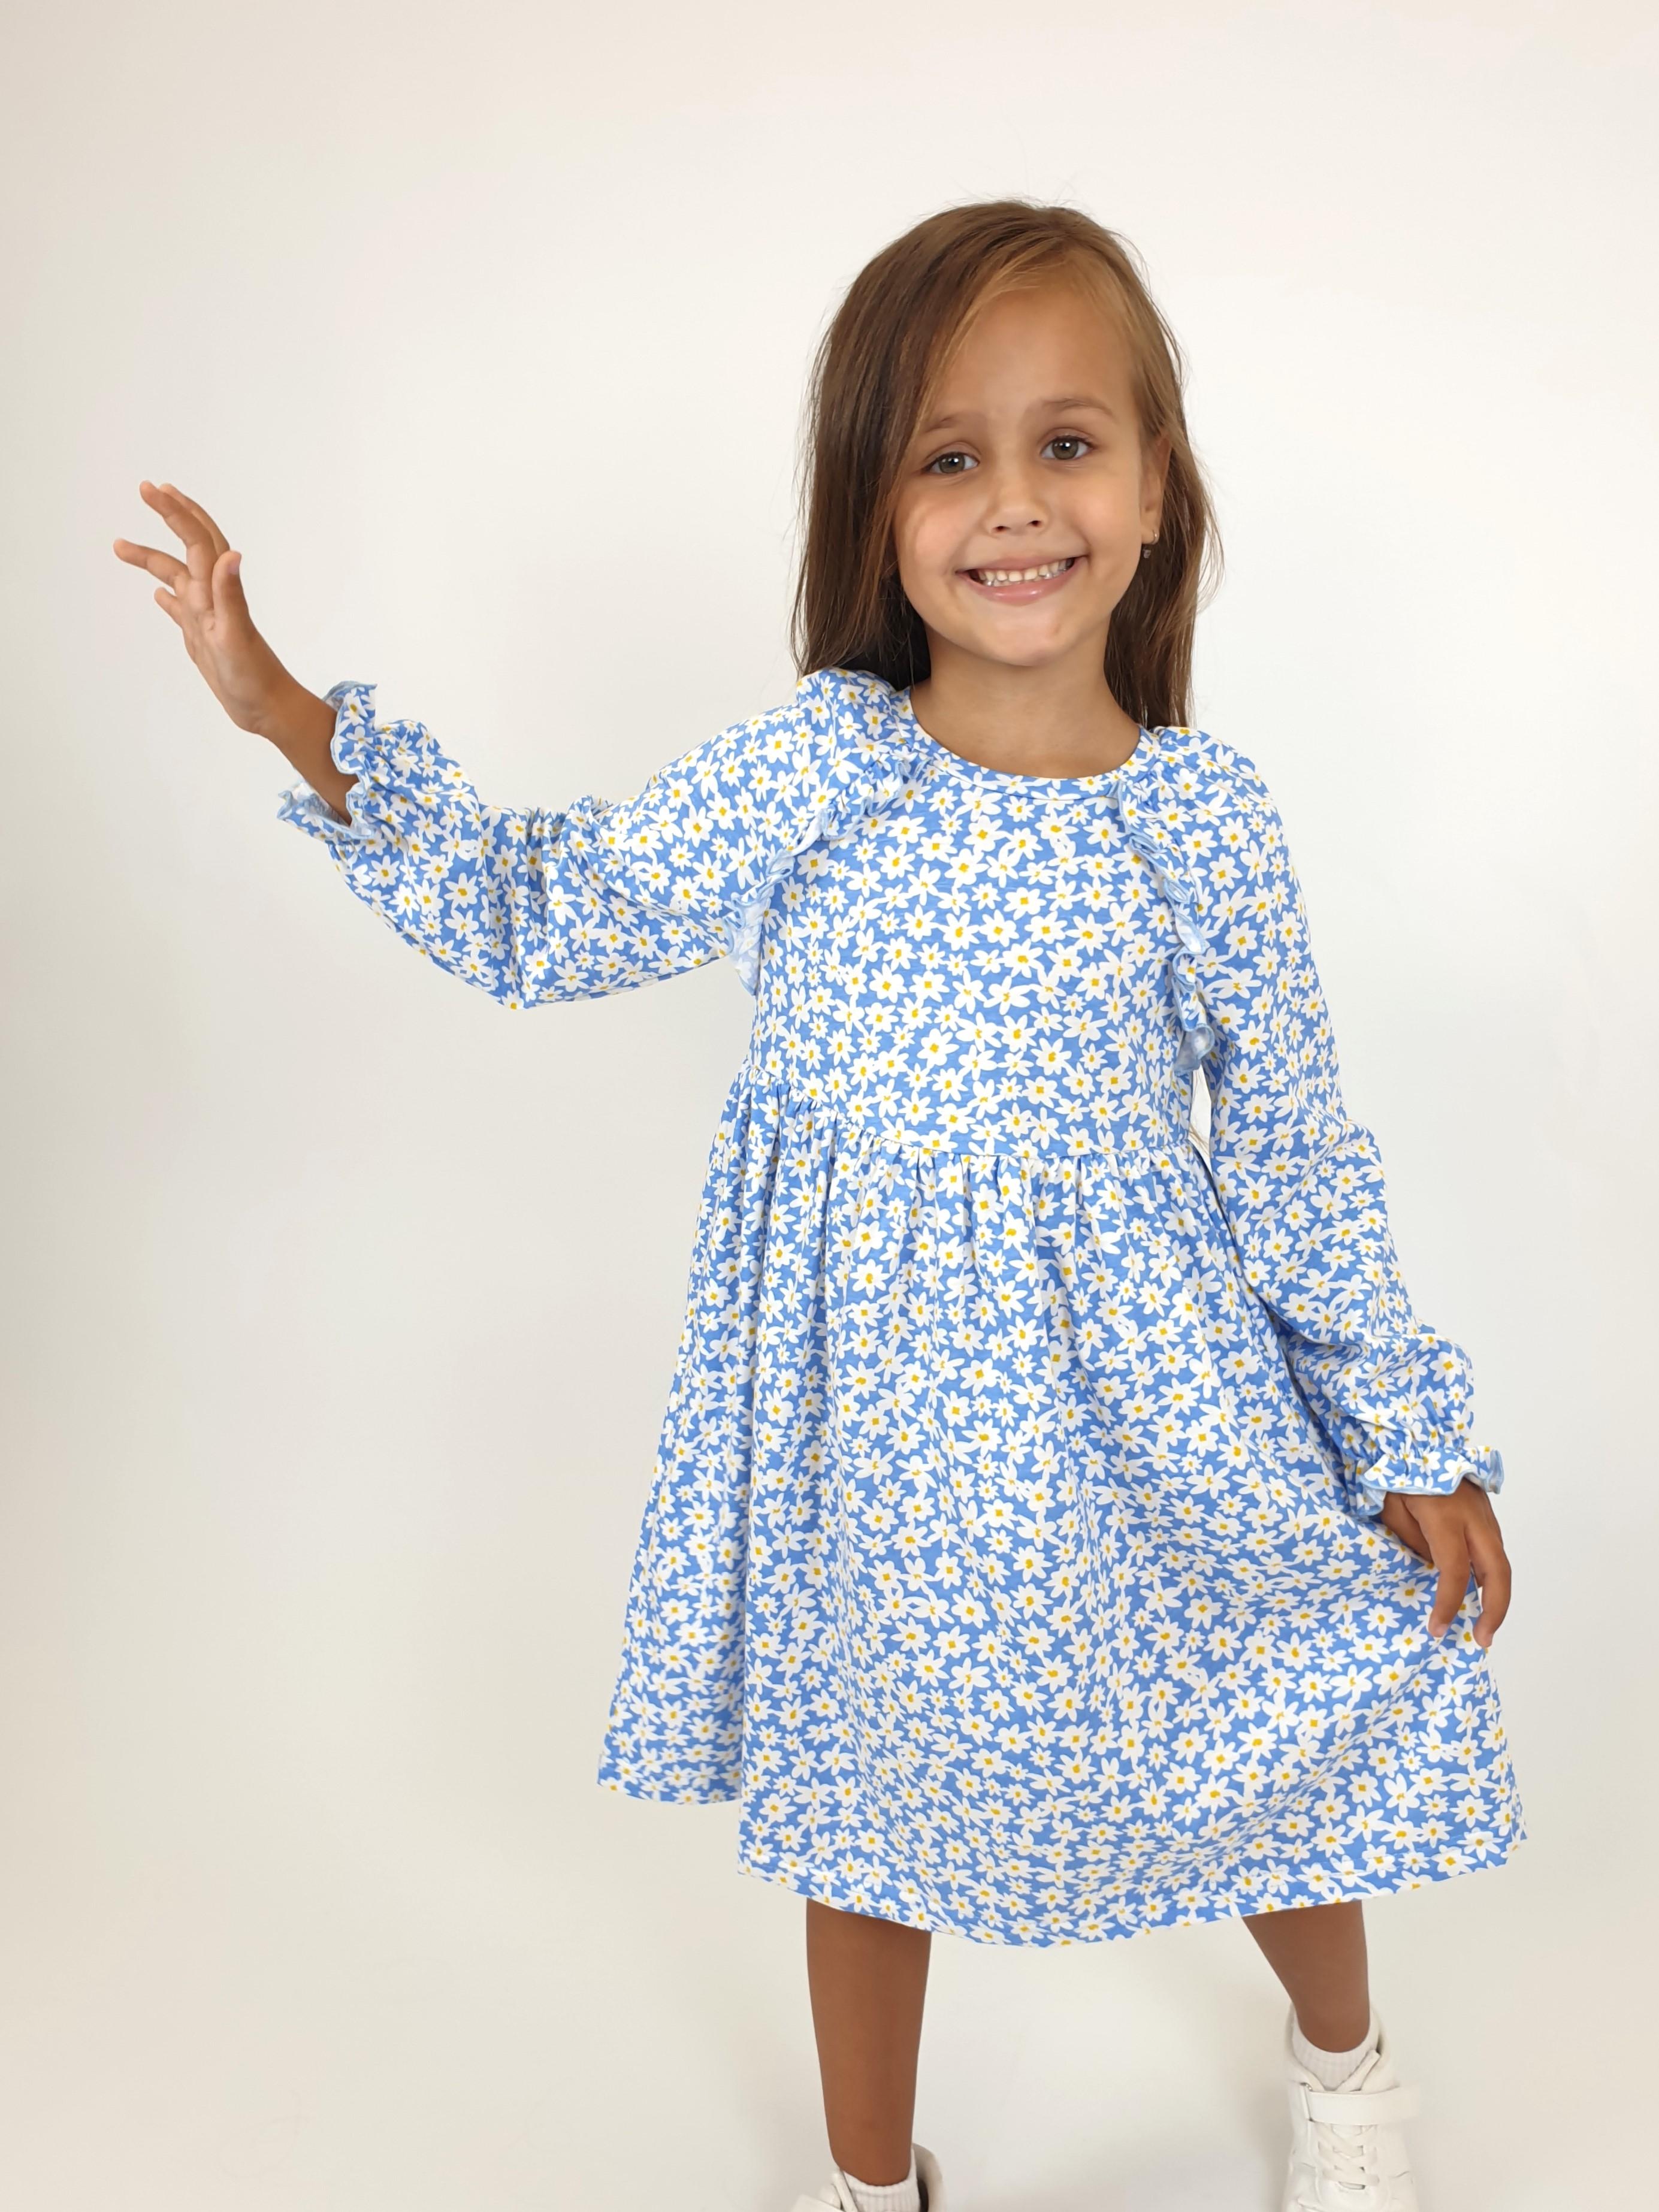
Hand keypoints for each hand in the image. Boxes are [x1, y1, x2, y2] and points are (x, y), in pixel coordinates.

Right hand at [113, 481, 306, 737]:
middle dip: (170, 516)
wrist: (268, 709)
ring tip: (119, 546)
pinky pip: (181, 610)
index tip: (151, 489)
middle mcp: (212, 598)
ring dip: (150, 558)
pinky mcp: (203, 636)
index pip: (196, 540)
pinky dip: (168, 598)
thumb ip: (230, 595)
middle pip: (189, 546)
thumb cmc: (256, 677)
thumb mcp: (236, 635)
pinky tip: (158, 594)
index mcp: (218, 592)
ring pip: (175, 576)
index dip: (175, 512)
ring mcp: (206, 616)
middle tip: (146, 489)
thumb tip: (230, 555)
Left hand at [1379, 1480, 1510, 1649]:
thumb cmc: (1397, 1472)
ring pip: (1500, 1562)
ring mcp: (1484, 1515)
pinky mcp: (1485, 1513)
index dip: (1447, 1605)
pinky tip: (1477, 1591)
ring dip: (1496, 1595)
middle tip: (1483, 1639)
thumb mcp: (1392, 1509)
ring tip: (1483, 1624)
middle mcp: (1474, 1519)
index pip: (1454, 1573)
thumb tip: (1434, 1571)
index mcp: (1446, 1518)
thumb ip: (1413, 1544)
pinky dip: (1491, 1575)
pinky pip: (1493, 1550)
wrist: (1416, 1438)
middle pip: (1498, 1572)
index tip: (1437, 1628)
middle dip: (1495, 1610)